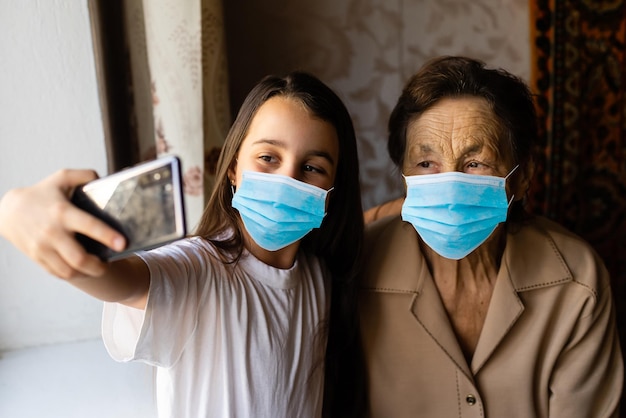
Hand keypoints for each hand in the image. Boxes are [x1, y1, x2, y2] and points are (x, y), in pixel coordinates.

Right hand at [0, 169, 126, 278]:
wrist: (8, 210)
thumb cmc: (41, 193)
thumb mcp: (61, 178)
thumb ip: (84, 175)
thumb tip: (102, 179)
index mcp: (63, 212)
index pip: (89, 226)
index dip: (107, 236)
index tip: (122, 243)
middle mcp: (52, 232)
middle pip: (79, 258)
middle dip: (99, 267)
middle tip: (108, 264)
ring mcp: (43, 247)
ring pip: (69, 271)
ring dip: (86, 273)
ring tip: (97, 268)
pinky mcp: (37, 257)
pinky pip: (57, 273)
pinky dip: (72, 274)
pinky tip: (81, 269)